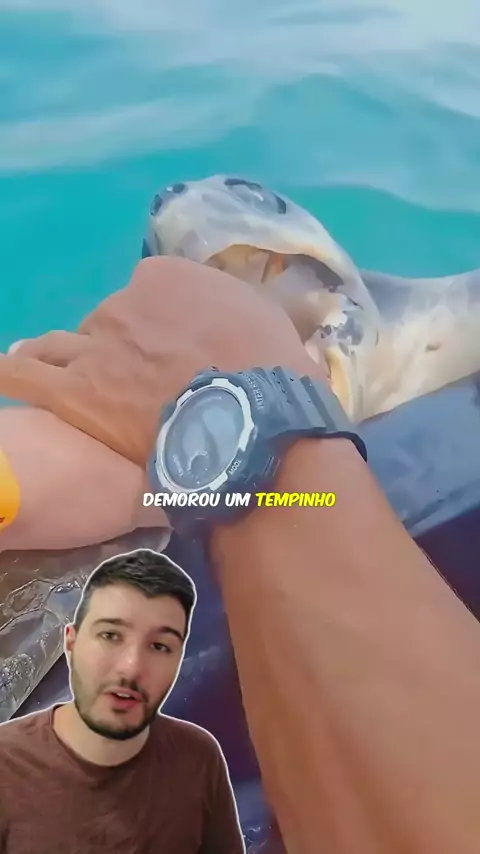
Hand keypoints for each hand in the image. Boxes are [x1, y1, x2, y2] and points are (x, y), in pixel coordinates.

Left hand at [0, 257, 329, 465]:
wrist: (254, 427)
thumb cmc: (274, 376)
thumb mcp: (278, 323)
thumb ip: (265, 308)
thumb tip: (300, 302)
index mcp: (169, 277)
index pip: (148, 292)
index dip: (156, 324)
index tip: (170, 352)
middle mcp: (124, 303)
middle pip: (108, 322)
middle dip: (117, 347)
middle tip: (135, 383)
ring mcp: (95, 347)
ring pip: (62, 344)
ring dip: (64, 357)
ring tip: (66, 372)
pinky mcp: (74, 393)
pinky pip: (23, 374)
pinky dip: (14, 372)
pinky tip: (10, 373)